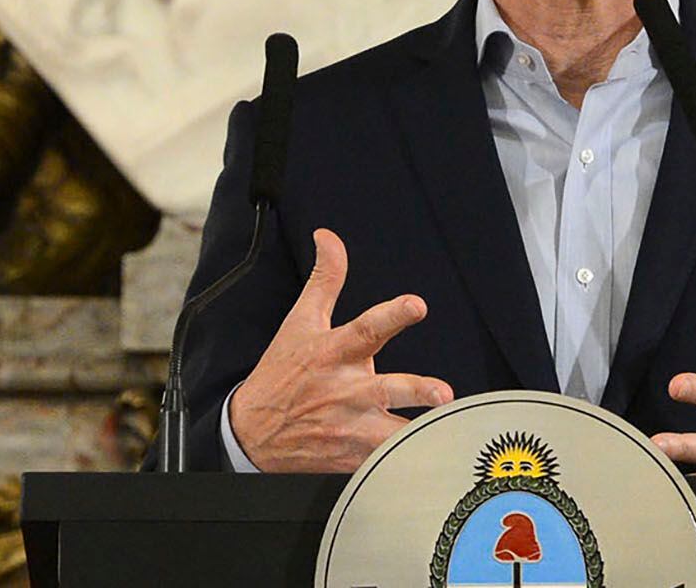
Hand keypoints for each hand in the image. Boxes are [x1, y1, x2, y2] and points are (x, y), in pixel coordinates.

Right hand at [227, 228, 453, 471]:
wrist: (253, 432)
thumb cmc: (282, 371)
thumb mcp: (300, 322)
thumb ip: (325, 280)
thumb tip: (329, 236)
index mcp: (333, 352)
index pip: (366, 328)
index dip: (393, 315)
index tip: (416, 305)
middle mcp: (345, 389)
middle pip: (388, 388)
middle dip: (416, 390)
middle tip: (442, 393)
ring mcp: (351, 426)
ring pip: (394, 432)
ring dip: (418, 432)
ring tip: (443, 433)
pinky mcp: (354, 456)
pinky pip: (388, 460)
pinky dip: (407, 459)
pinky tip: (428, 458)